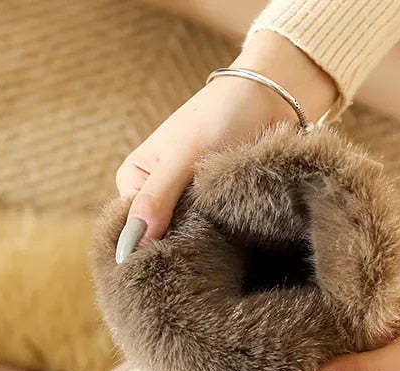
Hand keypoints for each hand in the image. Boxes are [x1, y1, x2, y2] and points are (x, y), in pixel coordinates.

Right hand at [114, 30, 337, 261]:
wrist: (269, 99)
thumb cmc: (220, 116)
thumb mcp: (183, 157)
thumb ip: (157, 199)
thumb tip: (133, 242)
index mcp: (133, 180)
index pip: (130, 228)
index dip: (148, 242)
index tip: (174, 243)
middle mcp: (152, 196)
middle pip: (155, 237)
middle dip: (176, 239)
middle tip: (201, 232)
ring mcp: (180, 204)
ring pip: (181, 237)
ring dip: (199, 237)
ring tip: (218, 223)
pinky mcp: (207, 210)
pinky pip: (204, 234)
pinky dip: (215, 234)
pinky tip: (228, 226)